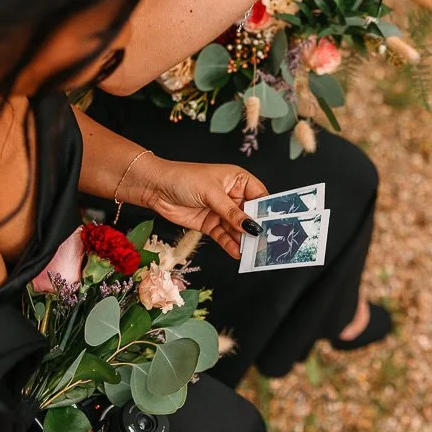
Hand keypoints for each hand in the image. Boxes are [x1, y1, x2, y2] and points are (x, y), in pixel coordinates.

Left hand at [131, 157, 267, 257]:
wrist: (155, 187)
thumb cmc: (184, 178)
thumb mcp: (212, 193)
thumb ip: (232, 212)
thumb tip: (251, 226)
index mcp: (238, 180)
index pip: (259, 196)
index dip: (267, 210)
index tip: (276, 225)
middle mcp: (232, 196)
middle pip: (251, 215)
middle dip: (256, 229)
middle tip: (266, 243)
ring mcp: (221, 211)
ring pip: (238, 229)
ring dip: (244, 241)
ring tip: (253, 253)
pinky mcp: (210, 224)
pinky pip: (225, 236)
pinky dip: (231, 245)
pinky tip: (238, 253)